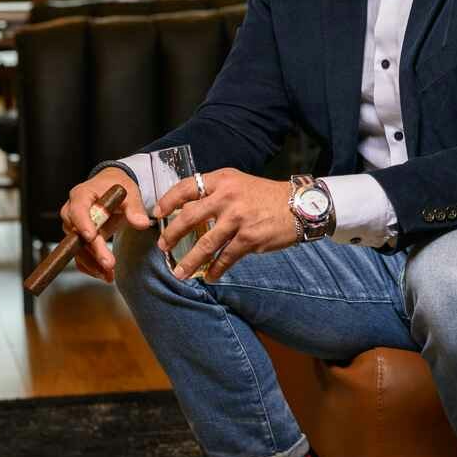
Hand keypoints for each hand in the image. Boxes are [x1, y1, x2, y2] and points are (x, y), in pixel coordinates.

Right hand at [61, 166, 152, 281]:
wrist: (109, 189)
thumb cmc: (115, 187)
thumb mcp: (129, 192)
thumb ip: (134, 208)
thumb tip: (141, 223)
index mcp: (81, 195)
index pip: (78, 210)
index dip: (83, 224)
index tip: (92, 236)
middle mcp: (71, 212)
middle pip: (77, 234)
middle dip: (93, 250)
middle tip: (108, 263)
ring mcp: (72, 227)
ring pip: (77, 248)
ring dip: (93, 263)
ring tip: (109, 274)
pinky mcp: (77, 240)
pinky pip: (80, 256)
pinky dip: (92, 266)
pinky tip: (105, 275)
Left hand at [153, 168, 294, 281]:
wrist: (299, 205)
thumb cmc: (265, 196)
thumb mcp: (238, 183)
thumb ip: (215, 193)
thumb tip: (188, 210)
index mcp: (222, 180)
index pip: (186, 187)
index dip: (168, 201)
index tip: (158, 214)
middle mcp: (227, 197)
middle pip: (189, 217)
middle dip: (172, 235)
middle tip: (162, 247)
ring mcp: (238, 218)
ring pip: (205, 244)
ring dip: (190, 261)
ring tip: (179, 273)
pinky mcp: (249, 238)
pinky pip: (226, 257)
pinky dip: (216, 269)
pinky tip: (210, 276)